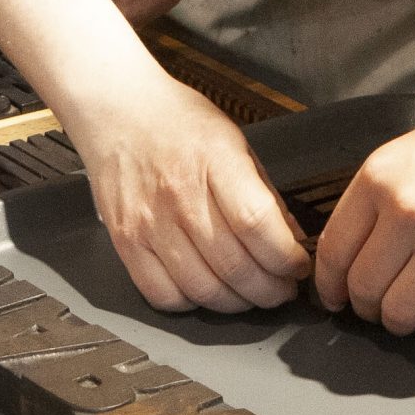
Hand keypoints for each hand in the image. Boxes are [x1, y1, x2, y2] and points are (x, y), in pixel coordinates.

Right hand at [66, 70, 309, 311]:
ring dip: (237, 303)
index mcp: (214, 161)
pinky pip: (163, 295)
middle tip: (282, 289)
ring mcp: (149, 222)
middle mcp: (180, 195)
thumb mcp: (234, 141)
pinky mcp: (126, 242)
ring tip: (251, 295)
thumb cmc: (177, 122)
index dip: (286, 258)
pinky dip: (193, 304)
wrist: (117, 111)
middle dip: (271, 290)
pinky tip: (207, 289)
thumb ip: (263, 193)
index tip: (298, 266)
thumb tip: (290, 240)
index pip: (257, 225)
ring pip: (203, 289)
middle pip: (235, 266)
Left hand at [312, 75, 414, 333]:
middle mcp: (406, 210)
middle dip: (367, 308)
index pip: (332, 252)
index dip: (329, 285)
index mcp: (380, 176)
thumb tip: (361, 249)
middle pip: (363, 289)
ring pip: (401, 313)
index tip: (335, 298)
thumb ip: (385, 196)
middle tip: (378, 309)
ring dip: (403, 320)